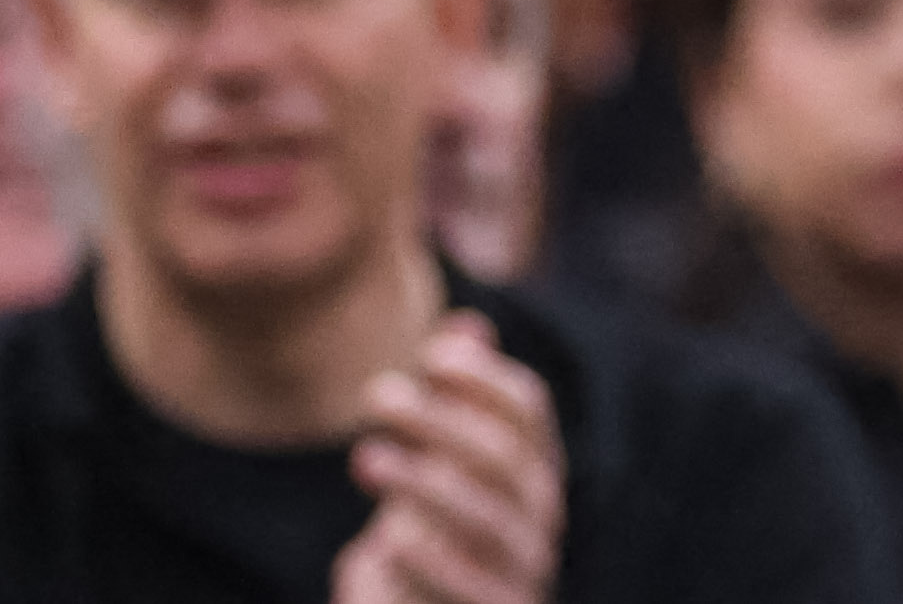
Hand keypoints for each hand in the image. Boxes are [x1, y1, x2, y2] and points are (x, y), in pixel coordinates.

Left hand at [330, 313, 561, 603]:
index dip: (483, 376)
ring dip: (422, 483)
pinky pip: (473, 588)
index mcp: (532, 466)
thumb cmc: (439, 530)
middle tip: (375, 394)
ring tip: (363, 458)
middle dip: (440, 420)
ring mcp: (523, 570)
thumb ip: (457, 400)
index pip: (528, 408)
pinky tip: (384, 540)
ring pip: (486, 519)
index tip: (429, 356)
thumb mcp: (444, 461)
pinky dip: (431, 562)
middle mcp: (539, 515)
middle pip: (502, 455)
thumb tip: (468, 325)